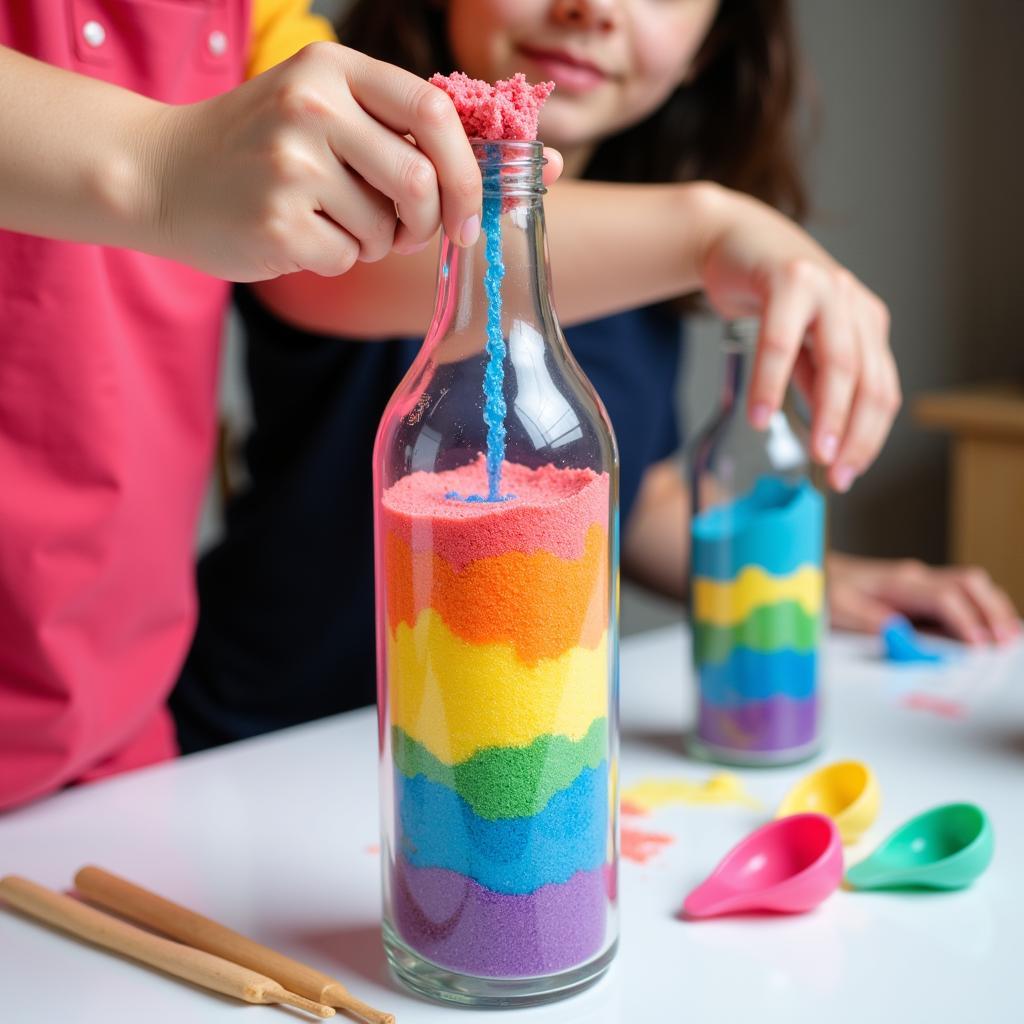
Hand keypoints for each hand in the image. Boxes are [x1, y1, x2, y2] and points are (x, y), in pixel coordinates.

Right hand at [146, 42, 487, 280]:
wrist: (161, 174)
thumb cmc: (258, 148)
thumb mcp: (320, 106)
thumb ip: (395, 126)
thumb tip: (500, 171)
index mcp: (332, 67)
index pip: (434, 111)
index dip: (466, 172)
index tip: (469, 214)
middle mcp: (311, 106)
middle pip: (420, 181)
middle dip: (428, 223)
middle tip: (408, 234)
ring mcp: (290, 164)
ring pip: (384, 229)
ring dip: (374, 243)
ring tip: (330, 222)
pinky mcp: (277, 221)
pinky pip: (346, 258)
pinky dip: (335, 258)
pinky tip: (297, 235)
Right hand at [697, 187, 899, 491]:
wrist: (737, 241)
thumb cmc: (769, 297)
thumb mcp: (800, 345)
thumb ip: (813, 380)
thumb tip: (825, 434)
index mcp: (867, 328)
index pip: (880, 393)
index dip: (868, 438)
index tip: (846, 475)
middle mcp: (856, 307)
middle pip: (867, 381)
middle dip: (854, 433)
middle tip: (835, 471)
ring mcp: (828, 290)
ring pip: (838, 362)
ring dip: (826, 413)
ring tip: (814, 452)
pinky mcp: (790, 279)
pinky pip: (781, 340)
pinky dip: (770, 383)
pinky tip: (760, 415)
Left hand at [828, 552, 1020, 644]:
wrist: (812, 572)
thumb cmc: (823, 591)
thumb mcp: (837, 609)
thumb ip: (872, 622)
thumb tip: (902, 636)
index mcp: (896, 581)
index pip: (944, 597)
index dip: (965, 622)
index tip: (979, 647)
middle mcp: (914, 577)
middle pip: (968, 584)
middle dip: (992, 612)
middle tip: (1007, 642)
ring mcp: (920, 581)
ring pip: (970, 585)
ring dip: (992, 608)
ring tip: (1010, 637)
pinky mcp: (920, 591)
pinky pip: (959, 595)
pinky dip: (980, 609)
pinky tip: (991, 629)